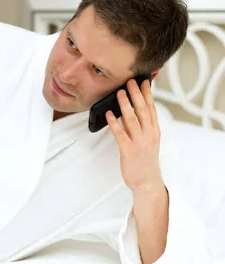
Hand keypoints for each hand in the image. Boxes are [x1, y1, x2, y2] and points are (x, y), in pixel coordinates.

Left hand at [106, 79, 163, 193]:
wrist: (147, 182)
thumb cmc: (145, 160)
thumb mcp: (148, 141)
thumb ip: (143, 126)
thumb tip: (132, 109)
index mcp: (154, 131)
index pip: (152, 109)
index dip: (148, 94)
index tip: (144, 81)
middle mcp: (149, 135)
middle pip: (143, 111)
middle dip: (136, 94)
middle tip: (130, 81)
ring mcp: (140, 143)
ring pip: (132, 120)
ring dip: (125, 105)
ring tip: (119, 93)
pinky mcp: (129, 151)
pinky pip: (120, 134)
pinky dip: (114, 122)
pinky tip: (108, 114)